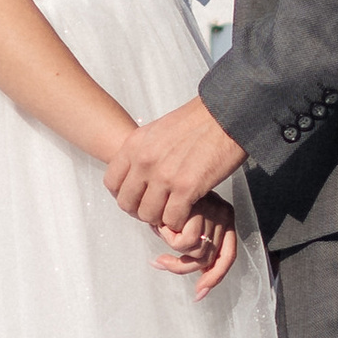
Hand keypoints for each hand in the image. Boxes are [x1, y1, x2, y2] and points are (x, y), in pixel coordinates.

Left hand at [105, 91, 243, 233]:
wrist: (226, 116)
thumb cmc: (197, 122)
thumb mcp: (157, 131)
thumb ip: (143, 152)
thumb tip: (137, 174)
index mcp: (134, 145)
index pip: (111, 183)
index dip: (124, 195)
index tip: (139, 197)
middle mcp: (144, 161)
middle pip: (127, 203)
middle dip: (141, 210)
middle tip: (158, 208)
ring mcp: (164, 176)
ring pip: (148, 215)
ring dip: (161, 217)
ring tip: (174, 209)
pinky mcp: (186, 188)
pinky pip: (172, 219)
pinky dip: (179, 220)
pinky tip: (188, 210)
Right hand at [152, 197, 236, 295]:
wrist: (153, 165)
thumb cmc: (164, 195)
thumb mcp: (179, 220)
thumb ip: (189, 239)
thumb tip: (200, 275)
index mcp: (223, 217)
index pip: (227, 256)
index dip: (214, 277)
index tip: (198, 294)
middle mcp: (223, 215)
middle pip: (208, 259)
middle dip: (180, 266)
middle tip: (158, 261)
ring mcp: (212, 211)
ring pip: (196, 252)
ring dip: (171, 248)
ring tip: (159, 231)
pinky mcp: (198, 207)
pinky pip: (184, 242)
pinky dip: (168, 238)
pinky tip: (159, 224)